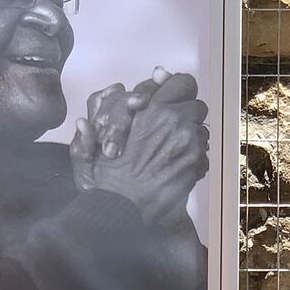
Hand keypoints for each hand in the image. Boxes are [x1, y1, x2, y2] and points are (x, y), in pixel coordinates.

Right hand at [71, 74, 209, 228]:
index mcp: (151, 110)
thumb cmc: (109, 179)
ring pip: (202, 129)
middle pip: (197, 104)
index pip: (181, 83)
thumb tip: (84, 120)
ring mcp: (187, 141)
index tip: (175, 96)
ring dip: (192, 137)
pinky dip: (195, 159)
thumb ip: (96, 127)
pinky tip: (177, 166)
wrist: (123, 206)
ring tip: (173, 151)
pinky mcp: (195, 162)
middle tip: (176, 127)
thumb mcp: (95, 145)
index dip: (179, 89)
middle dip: (188, 114)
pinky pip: (204, 153)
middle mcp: (172, 121)